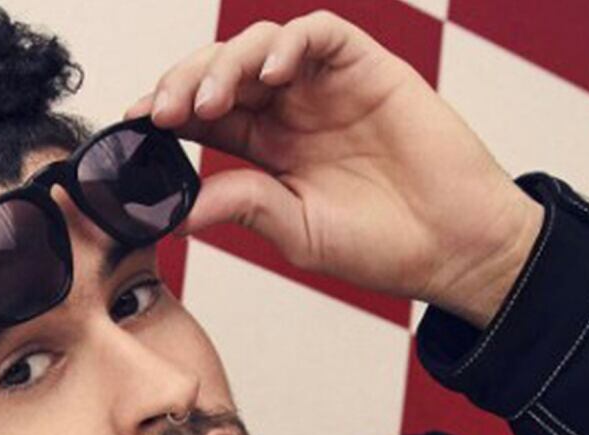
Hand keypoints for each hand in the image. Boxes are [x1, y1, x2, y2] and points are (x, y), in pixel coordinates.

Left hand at [126, 11, 543, 327]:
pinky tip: (271, 74)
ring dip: (224, 65)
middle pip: (219, 73)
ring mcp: (326, 85)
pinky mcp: (366, 67)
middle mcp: (290, 108)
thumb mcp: (296, 231)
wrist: (456, 246)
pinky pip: (318, 34)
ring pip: (258, 45)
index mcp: (266, 146)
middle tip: (161, 114)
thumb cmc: (382, 245)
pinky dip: (287, 44)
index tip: (133, 126)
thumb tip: (173, 210)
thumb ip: (241, 206)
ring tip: (208, 102)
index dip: (164, 112)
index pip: (201, 115)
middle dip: (181, 84)